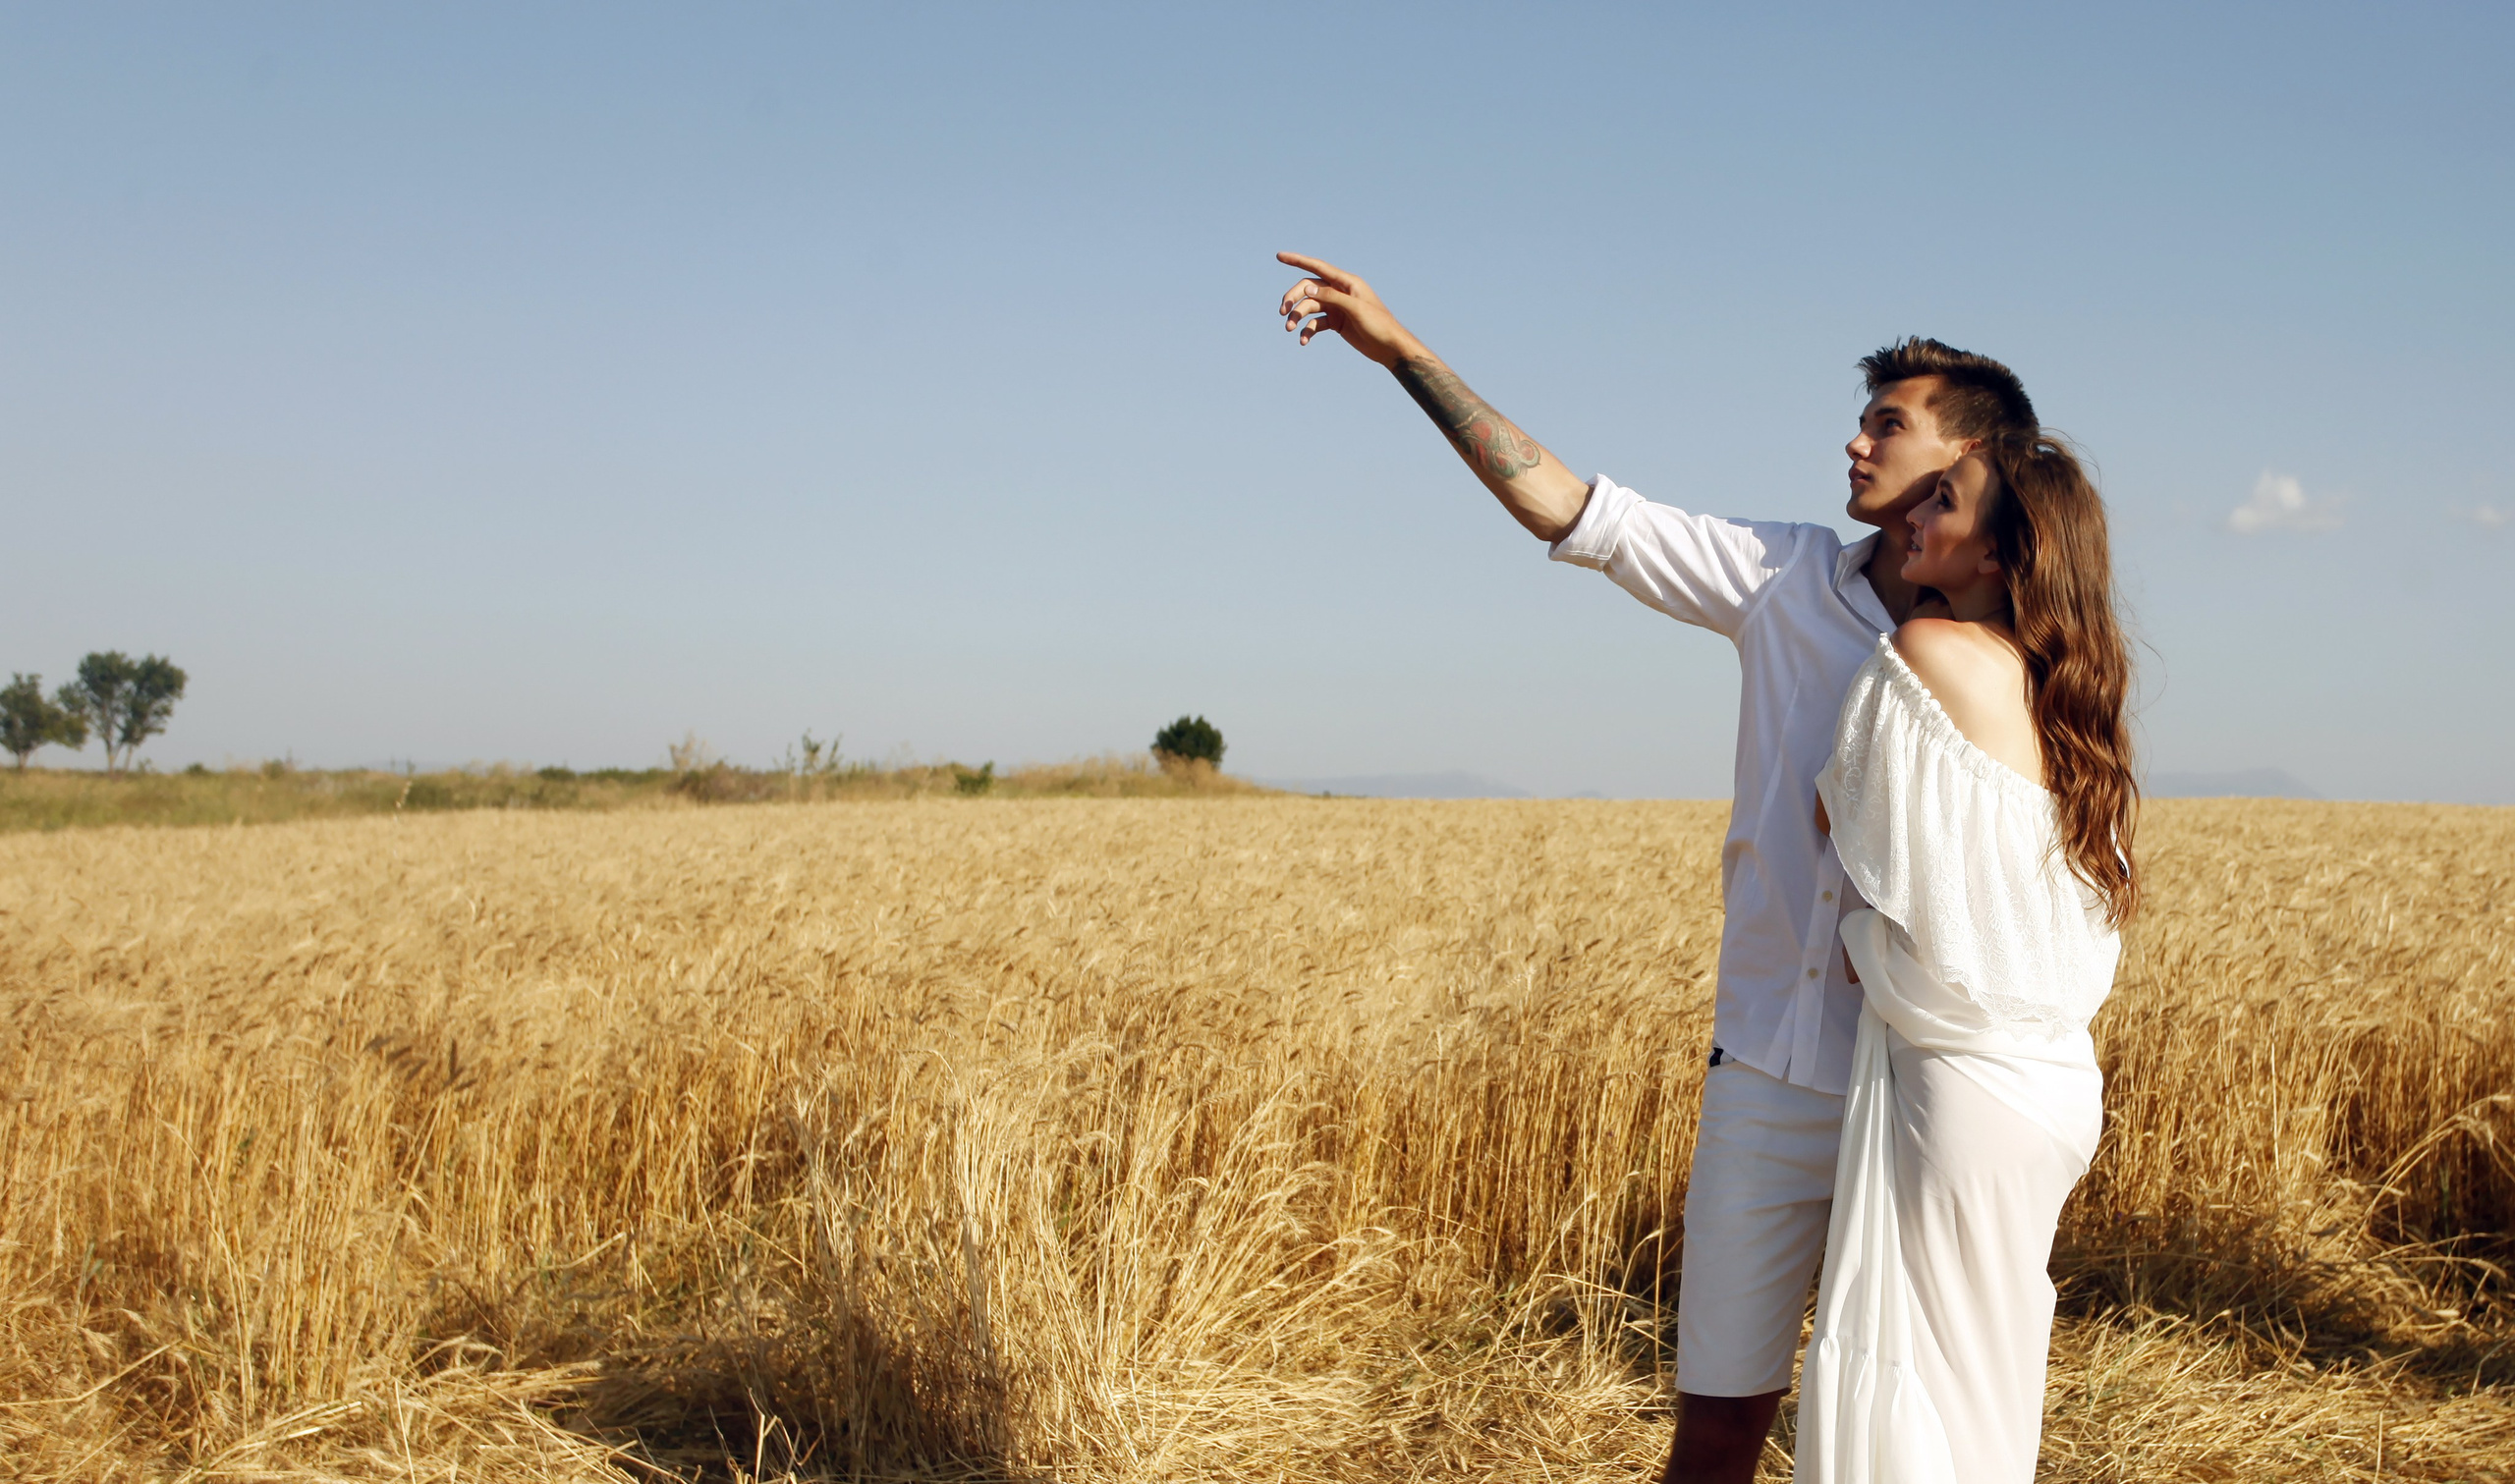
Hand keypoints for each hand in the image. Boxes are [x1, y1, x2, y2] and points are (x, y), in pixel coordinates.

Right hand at [1276, 251, 1419, 367]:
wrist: (1389, 347)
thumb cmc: (1378, 324)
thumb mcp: (1355, 309)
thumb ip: (1332, 297)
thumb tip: (1307, 289)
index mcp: (1346, 283)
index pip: (1317, 267)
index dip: (1297, 260)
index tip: (1279, 256)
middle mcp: (1339, 292)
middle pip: (1308, 290)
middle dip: (1293, 298)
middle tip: (1282, 312)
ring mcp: (1336, 307)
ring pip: (1309, 307)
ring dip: (1297, 317)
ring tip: (1290, 329)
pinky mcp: (1335, 322)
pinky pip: (1315, 323)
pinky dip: (1307, 331)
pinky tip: (1304, 341)